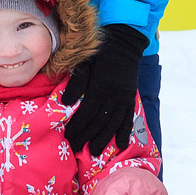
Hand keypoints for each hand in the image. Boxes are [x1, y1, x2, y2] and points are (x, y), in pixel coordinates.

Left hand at [63, 23, 147, 154]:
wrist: (125, 42)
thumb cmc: (100, 51)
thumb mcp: (85, 62)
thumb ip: (76, 82)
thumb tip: (65, 102)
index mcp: (100, 87)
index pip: (86, 113)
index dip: (77, 127)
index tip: (68, 137)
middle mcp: (113, 95)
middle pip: (98, 122)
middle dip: (87, 137)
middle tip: (77, 148)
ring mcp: (124, 98)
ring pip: (113, 124)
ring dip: (104, 139)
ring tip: (95, 152)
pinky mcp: (131, 97)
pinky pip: (128, 118)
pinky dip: (124, 132)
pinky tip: (121, 144)